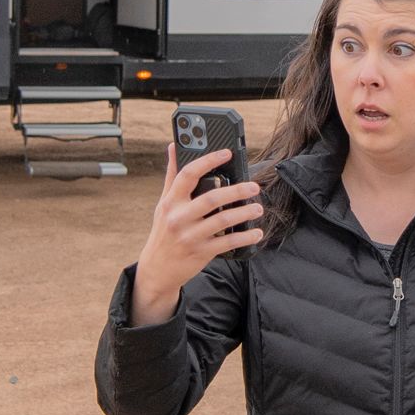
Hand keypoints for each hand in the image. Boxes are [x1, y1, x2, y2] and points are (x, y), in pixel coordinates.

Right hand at [129, 145, 265, 324]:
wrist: (157, 268)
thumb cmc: (163, 231)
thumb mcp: (163, 204)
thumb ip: (172, 176)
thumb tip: (173, 146)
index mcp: (171, 202)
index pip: (188, 175)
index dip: (208, 161)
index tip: (227, 153)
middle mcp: (179, 217)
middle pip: (211, 198)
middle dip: (235, 190)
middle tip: (253, 186)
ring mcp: (190, 236)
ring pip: (222, 221)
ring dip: (244, 213)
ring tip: (258, 208)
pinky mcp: (201, 252)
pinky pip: (227, 243)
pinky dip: (244, 237)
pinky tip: (256, 232)